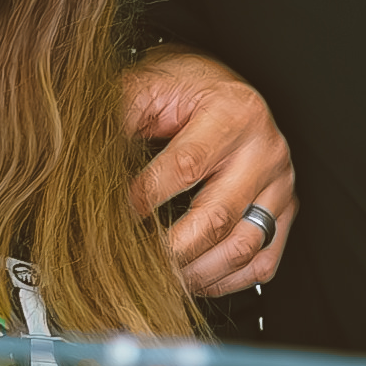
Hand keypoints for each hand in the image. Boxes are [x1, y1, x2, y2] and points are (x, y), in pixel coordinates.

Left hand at [128, 48, 294, 295]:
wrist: (222, 90)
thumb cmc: (185, 89)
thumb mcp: (149, 85)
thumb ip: (120, 113)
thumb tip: (80, 154)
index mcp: (233, 113)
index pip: (186, 167)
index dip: (144, 199)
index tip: (112, 218)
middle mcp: (265, 150)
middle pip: (217, 217)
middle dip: (169, 250)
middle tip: (133, 265)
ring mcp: (280, 184)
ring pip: (243, 247)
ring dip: (197, 273)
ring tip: (160, 278)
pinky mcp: (285, 210)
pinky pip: (264, 262)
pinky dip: (227, 281)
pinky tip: (194, 278)